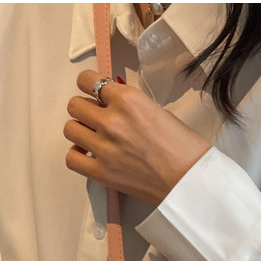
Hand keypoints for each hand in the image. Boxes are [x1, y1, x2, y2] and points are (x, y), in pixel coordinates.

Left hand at [66, 67, 202, 207]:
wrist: (190, 180)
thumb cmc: (184, 146)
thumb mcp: (157, 111)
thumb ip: (130, 105)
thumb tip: (110, 104)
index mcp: (128, 99)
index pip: (88, 80)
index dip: (89, 85)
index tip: (95, 93)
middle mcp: (112, 120)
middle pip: (75, 105)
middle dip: (85, 109)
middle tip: (97, 117)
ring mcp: (103, 147)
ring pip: (70, 129)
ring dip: (80, 130)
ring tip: (95, 137)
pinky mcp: (100, 172)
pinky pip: (71, 158)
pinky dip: (78, 155)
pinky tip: (90, 154)